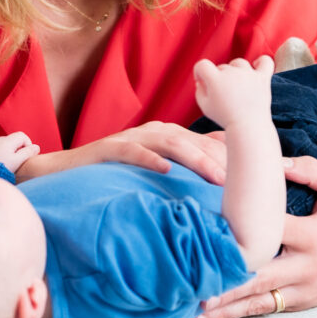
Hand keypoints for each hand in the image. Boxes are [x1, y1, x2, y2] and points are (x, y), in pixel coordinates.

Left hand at [0, 131, 41, 173]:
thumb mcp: (17, 161)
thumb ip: (27, 153)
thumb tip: (36, 147)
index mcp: (7, 140)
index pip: (22, 135)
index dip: (28, 144)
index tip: (27, 156)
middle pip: (12, 141)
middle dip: (17, 150)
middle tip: (17, 164)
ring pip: (3, 146)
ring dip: (7, 153)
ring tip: (5, 166)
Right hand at [15, 121, 227, 184]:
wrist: (63, 171)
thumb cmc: (113, 175)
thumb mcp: (152, 171)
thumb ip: (180, 172)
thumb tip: (217, 186)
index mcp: (166, 136)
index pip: (204, 141)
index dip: (230, 154)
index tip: (253, 172)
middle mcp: (152, 132)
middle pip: (193, 140)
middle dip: (220, 157)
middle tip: (244, 178)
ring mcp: (131, 137)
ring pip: (170, 143)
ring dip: (195, 158)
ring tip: (216, 176)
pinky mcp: (109, 148)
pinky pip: (133, 151)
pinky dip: (150, 159)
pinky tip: (166, 170)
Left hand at [190, 155, 316, 317]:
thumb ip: (310, 170)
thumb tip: (275, 163)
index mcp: (313, 234)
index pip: (273, 231)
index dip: (243, 231)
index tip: (210, 230)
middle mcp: (305, 265)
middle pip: (261, 276)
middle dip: (228, 283)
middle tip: (194, 287)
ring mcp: (301, 288)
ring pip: (258, 300)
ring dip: (226, 307)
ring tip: (193, 313)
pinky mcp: (298, 302)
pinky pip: (263, 309)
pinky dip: (236, 314)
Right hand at [192, 56, 273, 131]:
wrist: (248, 127)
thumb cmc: (225, 118)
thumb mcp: (204, 106)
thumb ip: (200, 90)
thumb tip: (202, 80)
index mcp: (215, 79)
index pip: (202, 65)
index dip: (199, 72)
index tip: (201, 81)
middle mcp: (232, 73)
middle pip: (222, 67)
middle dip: (218, 78)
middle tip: (223, 95)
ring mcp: (249, 74)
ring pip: (238, 63)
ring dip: (235, 71)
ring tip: (236, 86)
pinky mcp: (263, 78)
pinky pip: (265, 61)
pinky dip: (261, 62)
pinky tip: (256, 68)